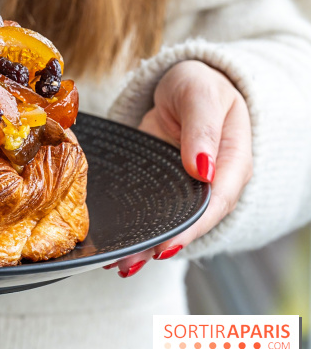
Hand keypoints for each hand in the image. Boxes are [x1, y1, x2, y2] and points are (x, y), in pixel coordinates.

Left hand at [105, 60, 252, 277]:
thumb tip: (202, 169)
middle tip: (130, 263)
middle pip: (190, 222)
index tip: (166, 246)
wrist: (183, 84)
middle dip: (161, 245)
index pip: (215, 204)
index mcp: (232, 163)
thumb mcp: (201, 95)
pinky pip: (150, 211)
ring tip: (118, 264)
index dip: (191, 228)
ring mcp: (184, 188)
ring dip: (144, 245)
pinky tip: (115, 244)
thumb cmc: (198, 86)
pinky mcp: (161, 186)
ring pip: (169, 222)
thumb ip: (202, 128)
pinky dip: (134, 227)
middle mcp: (211, 183)